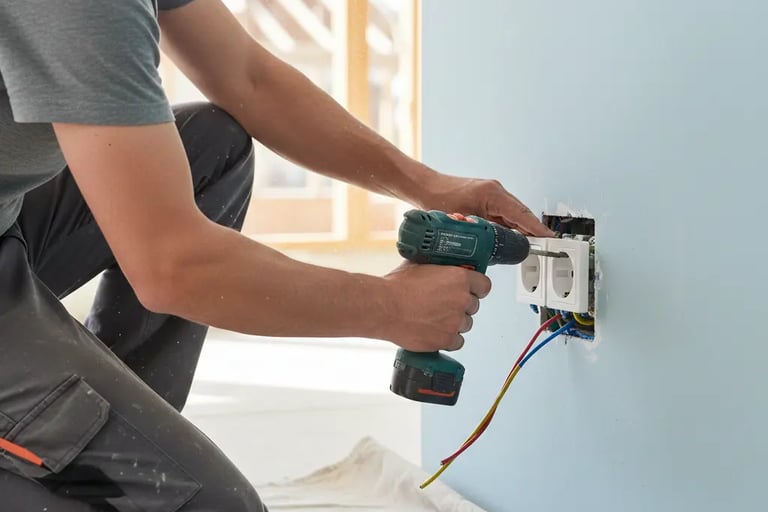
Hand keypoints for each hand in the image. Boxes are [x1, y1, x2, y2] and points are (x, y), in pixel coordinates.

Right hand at [381, 262, 491, 351]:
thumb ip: (435, 268)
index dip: (477, 289)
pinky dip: (448, 339)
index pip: (484, 285)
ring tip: (436, 319)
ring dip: (454, 322)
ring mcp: (455, 321)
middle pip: (473, 306)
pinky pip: (457, 342)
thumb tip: (436, 267)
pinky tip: (435, 332)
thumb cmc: (396, 287)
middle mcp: (461, 300)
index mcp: (458, 278)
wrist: (384, 307)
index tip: (471, 291)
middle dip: (461, 306)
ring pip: (465, 324)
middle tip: (444, 305)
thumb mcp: (419, 266)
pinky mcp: (446, 339)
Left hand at [414, 171, 553, 236]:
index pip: (521, 214)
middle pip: (521, 214)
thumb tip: (496, 250)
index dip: (536, 228)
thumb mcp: (464, 222)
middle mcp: (495, 191)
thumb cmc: (438, 199)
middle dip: (531, 230)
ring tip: (528, 245)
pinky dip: (509, 224)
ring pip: (513, 214)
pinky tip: (509, 237)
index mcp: (493, 194)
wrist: (425, 188)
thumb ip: (483, 235)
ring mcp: (491, 194)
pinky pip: (504, 213)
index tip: (548, 238)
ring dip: (520, 228)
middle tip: (541, 246)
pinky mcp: (486, 198)